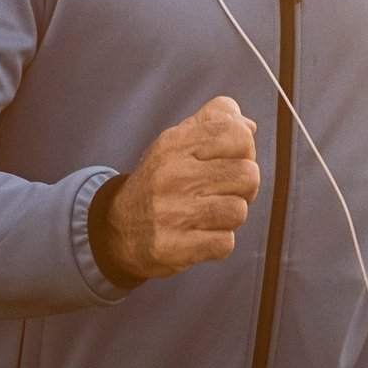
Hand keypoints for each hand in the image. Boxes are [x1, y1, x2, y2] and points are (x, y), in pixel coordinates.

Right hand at [98, 96, 259, 280]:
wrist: (118, 228)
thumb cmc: (161, 180)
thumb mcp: (179, 141)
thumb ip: (215, 120)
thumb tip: (249, 126)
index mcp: (175, 143)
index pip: (238, 134)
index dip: (245, 150)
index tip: (228, 161)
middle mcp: (172, 174)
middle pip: (248, 175)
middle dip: (243, 187)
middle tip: (222, 192)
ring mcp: (171, 212)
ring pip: (239, 211)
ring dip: (230, 217)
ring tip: (208, 214)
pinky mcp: (173, 246)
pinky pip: (225, 243)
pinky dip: (218, 242)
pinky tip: (199, 234)